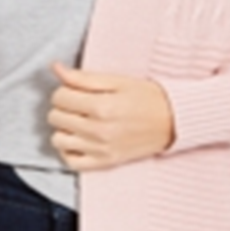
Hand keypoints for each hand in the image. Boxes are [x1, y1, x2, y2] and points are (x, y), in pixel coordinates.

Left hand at [47, 60, 175, 170]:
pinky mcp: (104, 163)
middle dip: (63, 107)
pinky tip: (78, 139)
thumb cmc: (148, 97)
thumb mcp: (117, 81)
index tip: (76, 90)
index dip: (64, 90)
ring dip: (63, 128)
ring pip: (58, 140)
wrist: (174, 121)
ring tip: (78, 121)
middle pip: (55, 117)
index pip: (59, 97)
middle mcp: (98, 131)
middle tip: (78, 104)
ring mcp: (100, 150)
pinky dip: (69, 150)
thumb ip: (83, 77)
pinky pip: (70, 162)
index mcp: (101, 106)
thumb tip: (55, 68)